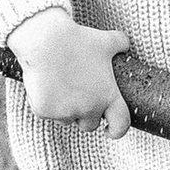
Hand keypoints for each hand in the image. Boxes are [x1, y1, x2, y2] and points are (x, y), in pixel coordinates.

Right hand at [9, 7, 132, 135]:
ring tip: (60, 84)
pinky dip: (45, 102)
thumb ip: (120, 44)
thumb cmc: (77, 39)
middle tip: (78, 95)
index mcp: (108, 96)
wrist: (45, 41)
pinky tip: (43, 83)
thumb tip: (126, 45)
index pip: (121, 125)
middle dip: (85, 114)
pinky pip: (46, 113)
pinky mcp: (44, 111)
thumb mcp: (105, 40)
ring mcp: (65, 112)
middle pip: (89, 124)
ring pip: (67, 119)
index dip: (117, 129)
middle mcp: (89, 109)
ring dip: (65, 109)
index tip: (110, 130)